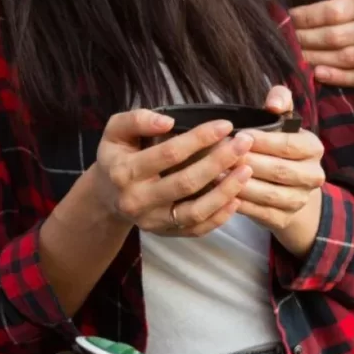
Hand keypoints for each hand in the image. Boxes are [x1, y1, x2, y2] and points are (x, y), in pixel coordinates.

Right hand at [87, 105, 257, 238]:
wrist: (107, 194)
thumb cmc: (117, 155)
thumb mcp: (115, 131)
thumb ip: (137, 120)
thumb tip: (168, 121)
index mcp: (124, 171)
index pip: (169, 154)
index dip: (199, 138)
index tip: (225, 125)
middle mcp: (137, 200)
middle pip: (186, 183)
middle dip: (219, 161)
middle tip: (244, 144)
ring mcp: (152, 221)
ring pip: (195, 212)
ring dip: (225, 191)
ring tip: (247, 170)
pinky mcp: (165, 233)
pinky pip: (197, 229)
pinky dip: (220, 216)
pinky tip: (236, 197)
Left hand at [235, 90, 325, 256]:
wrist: (287, 185)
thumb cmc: (277, 145)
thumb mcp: (281, 118)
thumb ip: (280, 99)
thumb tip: (274, 104)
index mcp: (314, 148)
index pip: (289, 144)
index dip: (262, 140)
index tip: (237, 134)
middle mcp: (313, 176)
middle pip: (278, 171)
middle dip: (247, 162)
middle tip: (220, 154)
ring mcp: (300, 200)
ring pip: (268, 194)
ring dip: (240, 184)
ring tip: (215, 173)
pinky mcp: (284, 219)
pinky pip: (259, 213)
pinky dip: (239, 204)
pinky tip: (219, 194)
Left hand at [289, 0, 353, 87]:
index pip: (334, 12)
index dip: (307, 16)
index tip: (289, 16)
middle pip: (336, 37)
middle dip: (306, 39)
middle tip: (285, 39)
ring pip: (346, 58)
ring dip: (317, 58)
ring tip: (295, 56)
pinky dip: (339, 77)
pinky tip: (317, 74)